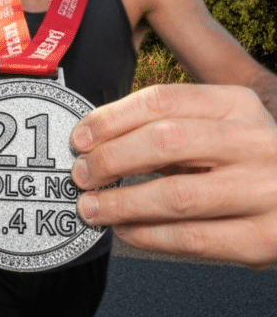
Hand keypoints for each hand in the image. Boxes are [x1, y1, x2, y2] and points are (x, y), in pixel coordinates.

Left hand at [71, 84, 276, 269]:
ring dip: (121, 203)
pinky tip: (127, 230)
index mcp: (237, 105)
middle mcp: (256, 142)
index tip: (80, 138)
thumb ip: (168, 129)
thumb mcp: (219, 129)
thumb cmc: (246, 162)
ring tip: (93, 207)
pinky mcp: (265, 237)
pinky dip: (149, 235)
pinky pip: (193, 237)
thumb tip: (95, 144)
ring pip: (176, 195)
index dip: (110, 119)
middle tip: (82, 175)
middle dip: (110, 160)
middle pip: (165, 141)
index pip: (161, 100)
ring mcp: (267, 190)